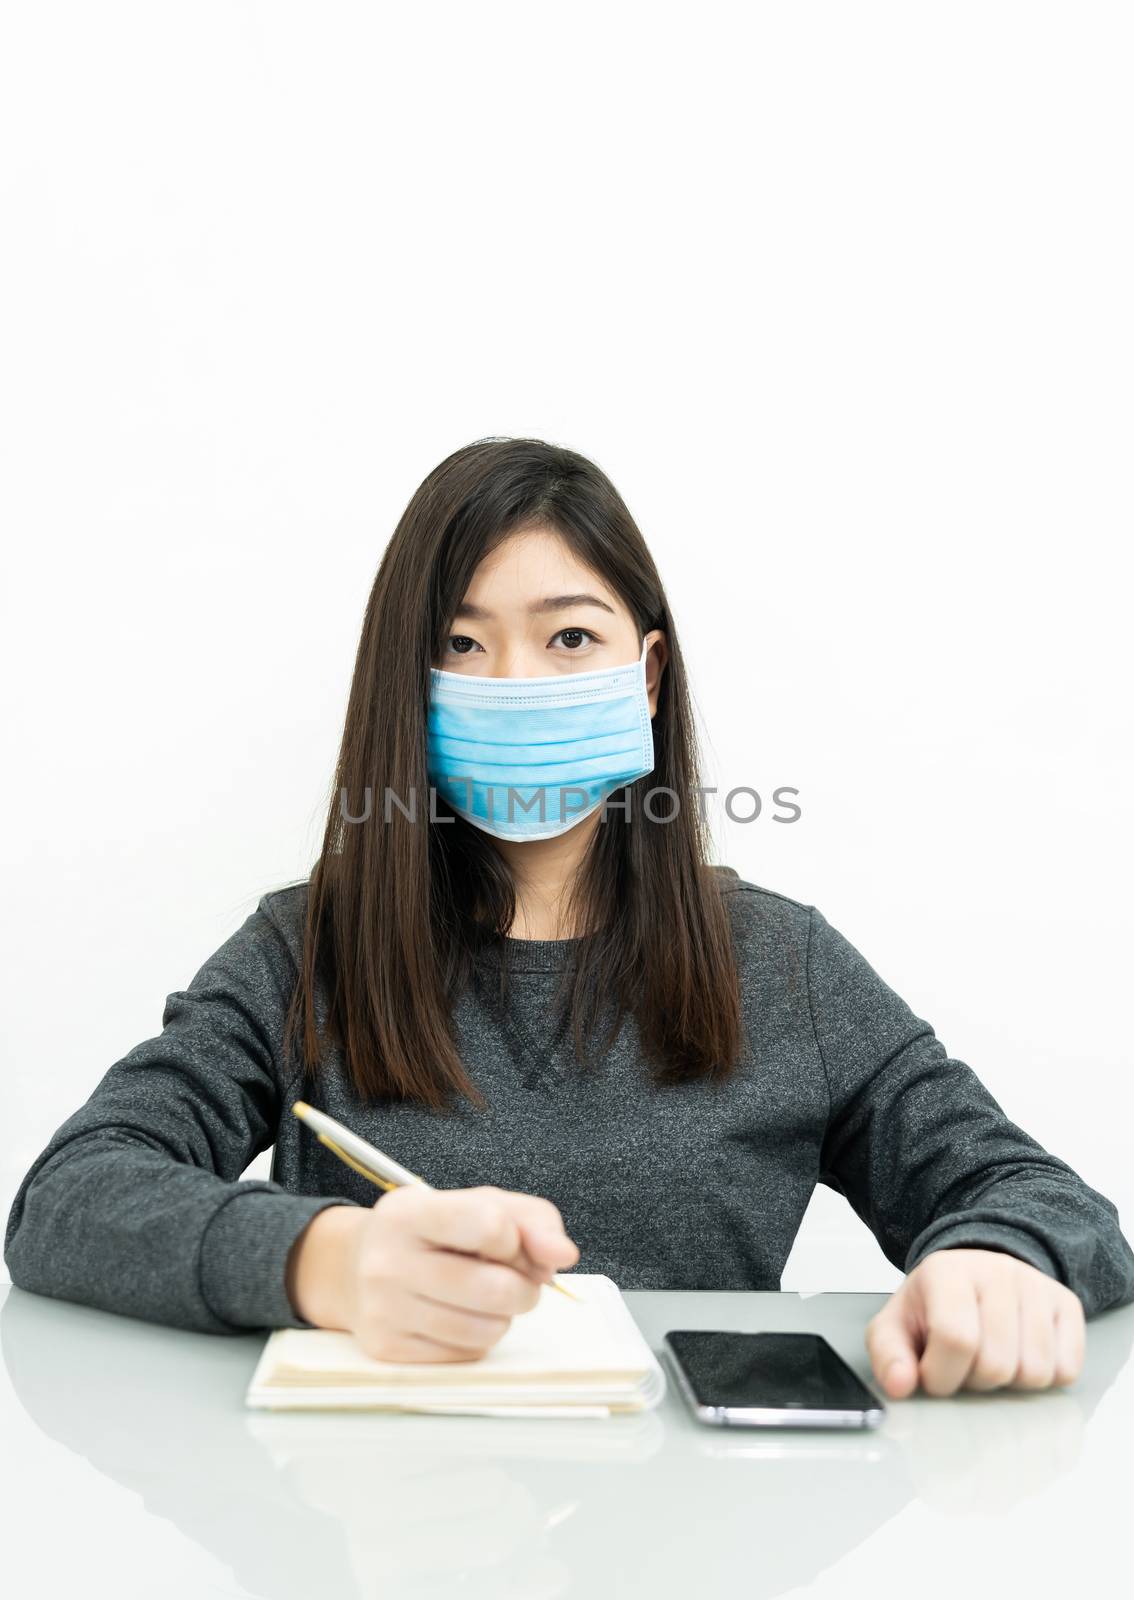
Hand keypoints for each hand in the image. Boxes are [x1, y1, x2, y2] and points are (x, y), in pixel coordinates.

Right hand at [287, 1184, 580, 1361]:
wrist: (356, 1268)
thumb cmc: (434, 1232)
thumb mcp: (480, 1205)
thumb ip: (533, 1220)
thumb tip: (564, 1256)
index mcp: (409, 1213)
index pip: (488, 1225)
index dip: (514, 1238)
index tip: (506, 1239)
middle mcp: (387, 1260)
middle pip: (495, 1289)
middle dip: (523, 1286)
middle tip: (512, 1278)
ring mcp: (384, 1309)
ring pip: (487, 1329)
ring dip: (503, 1316)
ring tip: (483, 1297)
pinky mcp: (387, 1350)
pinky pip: (466, 1355)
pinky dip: (477, 1338)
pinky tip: (458, 1316)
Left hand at [865, 1247, 1085, 1397]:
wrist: (973, 1276)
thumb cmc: (933, 1308)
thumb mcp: (896, 1326)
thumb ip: (887, 1357)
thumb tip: (899, 1385)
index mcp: (947, 1272)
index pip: (956, 1339)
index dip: (942, 1375)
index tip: (934, 1376)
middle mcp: (997, 1271)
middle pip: (997, 1363)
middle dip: (975, 1381)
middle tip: (964, 1363)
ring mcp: (1037, 1285)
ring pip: (1035, 1371)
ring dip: (1010, 1383)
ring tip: (991, 1357)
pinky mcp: (1067, 1304)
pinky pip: (1067, 1369)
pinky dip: (1044, 1378)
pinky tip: (1020, 1355)